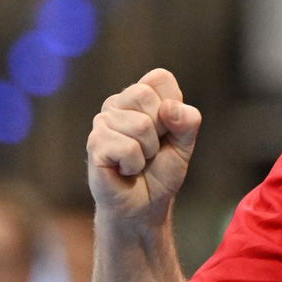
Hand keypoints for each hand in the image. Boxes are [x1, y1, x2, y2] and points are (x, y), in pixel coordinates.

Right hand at [87, 68, 200, 228]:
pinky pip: (127, 148)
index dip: (172, 104)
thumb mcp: (185, 143)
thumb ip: (188, 121)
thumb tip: (169, 108)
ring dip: (148, 151)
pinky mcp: (93, 144)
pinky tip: (125, 169)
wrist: (144, 204)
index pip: (159, 77)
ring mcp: (102, 123)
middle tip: (153, 147)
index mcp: (140, 96)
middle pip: (145, 96)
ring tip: (139, 160)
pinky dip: (134, 164)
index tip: (168, 128)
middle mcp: (117, 104)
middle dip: (160, 128)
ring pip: (140, 125)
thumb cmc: (162, 170)